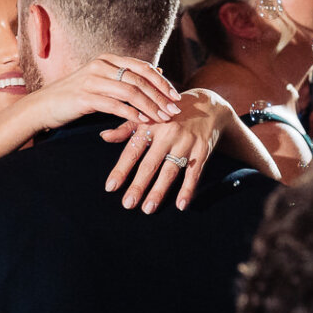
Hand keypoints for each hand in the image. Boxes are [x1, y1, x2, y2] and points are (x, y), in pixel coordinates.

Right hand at [27, 55, 180, 135]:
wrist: (42, 106)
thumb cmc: (73, 96)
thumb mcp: (101, 81)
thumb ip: (125, 76)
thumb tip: (159, 72)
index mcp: (106, 59)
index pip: (142, 67)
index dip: (161, 81)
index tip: (176, 96)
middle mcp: (100, 65)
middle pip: (139, 79)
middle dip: (160, 95)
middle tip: (174, 110)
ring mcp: (91, 80)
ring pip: (130, 92)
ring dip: (150, 106)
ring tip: (163, 118)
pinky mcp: (84, 97)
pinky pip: (114, 104)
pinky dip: (131, 113)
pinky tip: (142, 122)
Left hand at [100, 87, 225, 211]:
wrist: (208, 103)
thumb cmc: (170, 113)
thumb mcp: (147, 115)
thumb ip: (125, 128)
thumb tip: (103, 137)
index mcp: (150, 125)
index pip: (132, 151)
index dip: (121, 169)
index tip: (110, 187)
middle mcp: (167, 134)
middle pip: (150, 164)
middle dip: (138, 185)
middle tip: (127, 204)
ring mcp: (185, 143)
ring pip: (170, 170)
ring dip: (159, 191)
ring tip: (148, 208)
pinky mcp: (202, 150)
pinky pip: (194, 173)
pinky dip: (188, 189)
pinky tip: (181, 205)